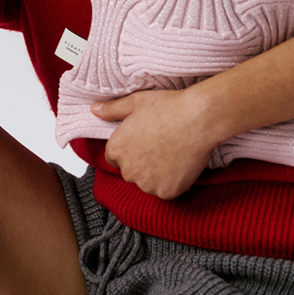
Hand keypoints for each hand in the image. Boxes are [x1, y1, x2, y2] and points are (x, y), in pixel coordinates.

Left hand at [91, 88, 217, 199]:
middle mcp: (128, 170)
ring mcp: (147, 184)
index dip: (129, 149)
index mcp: (116, 149)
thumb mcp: (136, 102)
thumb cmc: (169, 108)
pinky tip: (181, 164)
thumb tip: (94, 109)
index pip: (114, 158)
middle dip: (142, 162)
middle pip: (131, 172)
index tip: (144, 141)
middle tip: (160, 145)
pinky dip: (173, 182)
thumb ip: (112, 109)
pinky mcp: (167, 192)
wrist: (198, 118)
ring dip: (157, 174)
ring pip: (149, 182)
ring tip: (172, 153)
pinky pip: (167, 190)